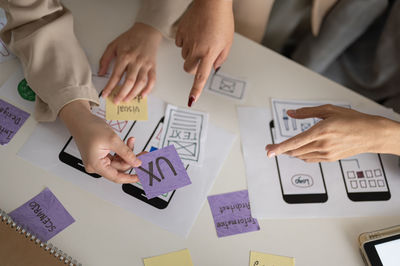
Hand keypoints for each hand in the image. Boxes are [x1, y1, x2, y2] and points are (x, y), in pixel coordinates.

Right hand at [59, 100, 141, 182]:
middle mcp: (95, 165)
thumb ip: (126, 153)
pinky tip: (127, 142)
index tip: (140, 176)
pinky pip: (115, 157)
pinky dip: (122, 150)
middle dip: (131, 159)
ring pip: (118, 161)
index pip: (116, 177)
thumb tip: (136, 162)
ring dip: (127, 152)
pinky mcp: (101, 156)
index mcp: (95, 164)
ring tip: (131, 141)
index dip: (129, 178)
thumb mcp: (112, 140)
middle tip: (142, 153)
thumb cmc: (89, 127)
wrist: (80, 119)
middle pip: (119, 168)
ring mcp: (98, 161)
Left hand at [99, 23, 161, 103]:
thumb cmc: (130, 38)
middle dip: (122, 93)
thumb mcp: (113, 45)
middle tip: (116, 101)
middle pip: (129, 81)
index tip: (105, 94)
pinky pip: (152, 80)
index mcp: (124, 56)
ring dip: (133, 93)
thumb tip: (101, 73)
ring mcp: (145, 64)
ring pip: (140, 83)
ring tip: (127, 100)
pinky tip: (142, 95)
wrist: (147, 31)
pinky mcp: (153, 66)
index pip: (116, 75)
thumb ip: (105, 59)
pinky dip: (148, 89)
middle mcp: (135, 61)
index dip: (110, 87)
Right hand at [175, 0, 233, 105]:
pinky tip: (193, 34)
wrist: (212, 3)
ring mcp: (187, 41)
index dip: (195, 90)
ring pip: (184, 57)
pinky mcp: (180, 33)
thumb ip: (221, 58)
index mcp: (209, 53)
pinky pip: (179, 44)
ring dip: (191, 54)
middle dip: (194, 67)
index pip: (201, 77)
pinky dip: (185, 43)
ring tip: (201, 40)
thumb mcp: (228, 42)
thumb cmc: (222, 20)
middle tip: (201, 58)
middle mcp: (196, 49)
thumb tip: (213, 67)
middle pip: (188, 69)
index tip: (191, 100)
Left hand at [265, 105, 399, 161]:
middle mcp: (323, 144)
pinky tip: (298, 151)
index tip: (269, 151)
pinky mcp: (329, 159)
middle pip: (294, 151)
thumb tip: (290, 113)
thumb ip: (306, 112)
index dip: (279, 148)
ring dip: (289, 153)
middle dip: (280, 150)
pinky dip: (301, 155)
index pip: (294, 142)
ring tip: (282, 148)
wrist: (371, 134)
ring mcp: (326, 153)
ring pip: (300, 156)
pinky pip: (309, 159)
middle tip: (270, 148)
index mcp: (321, 131)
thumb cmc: (353, 120)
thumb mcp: (328, 110)